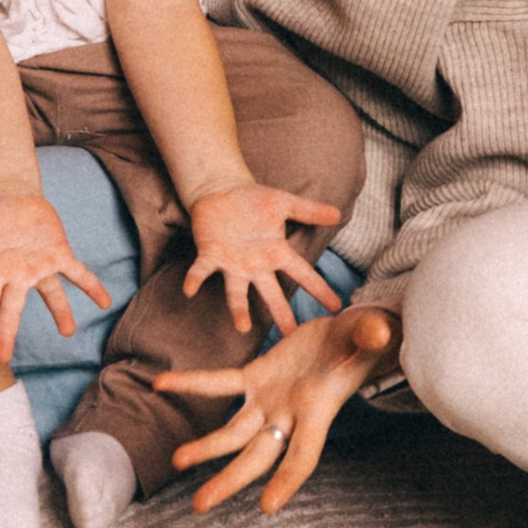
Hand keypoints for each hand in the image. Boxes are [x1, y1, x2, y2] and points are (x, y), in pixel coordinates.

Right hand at [0, 194, 115, 367]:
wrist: (13, 195)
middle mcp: (18, 275)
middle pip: (11, 309)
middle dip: (7, 334)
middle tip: (3, 359)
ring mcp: (40, 266)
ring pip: (51, 295)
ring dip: (61, 313)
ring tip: (69, 332)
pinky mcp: (59, 254)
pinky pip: (77, 273)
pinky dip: (91, 287)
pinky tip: (105, 302)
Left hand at [158, 303, 397, 517]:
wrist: (350, 335)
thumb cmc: (366, 338)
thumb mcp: (371, 334)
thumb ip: (371, 334)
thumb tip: (378, 332)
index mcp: (318, 411)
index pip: (303, 454)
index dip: (288, 480)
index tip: (268, 507)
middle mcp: (290, 415)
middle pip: (257, 456)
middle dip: (229, 480)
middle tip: (199, 505)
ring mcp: (270, 400)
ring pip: (233, 431)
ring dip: (205, 446)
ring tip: (176, 460)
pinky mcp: (256, 378)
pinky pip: (219, 383)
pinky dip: (191, 384)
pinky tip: (160, 384)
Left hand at [184, 179, 344, 336]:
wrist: (221, 191)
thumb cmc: (254, 200)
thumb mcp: (285, 203)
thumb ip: (309, 210)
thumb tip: (338, 214)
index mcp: (276, 252)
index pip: (302, 273)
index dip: (318, 288)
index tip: (336, 307)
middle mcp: (256, 265)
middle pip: (271, 292)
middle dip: (280, 313)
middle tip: (291, 336)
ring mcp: (232, 263)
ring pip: (236, 291)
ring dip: (238, 309)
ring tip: (242, 328)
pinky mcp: (210, 255)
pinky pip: (202, 270)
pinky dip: (195, 279)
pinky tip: (189, 290)